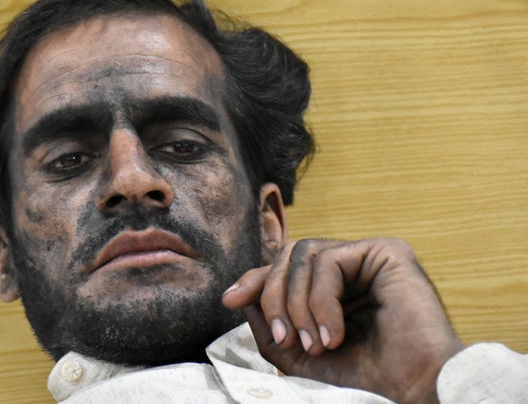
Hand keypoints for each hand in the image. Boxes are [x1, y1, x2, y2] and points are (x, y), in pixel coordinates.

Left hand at [222, 237, 464, 403]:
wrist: (412, 391)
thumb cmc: (364, 378)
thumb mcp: (301, 356)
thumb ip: (270, 328)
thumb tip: (241, 296)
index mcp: (335, 286)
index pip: (286, 267)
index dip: (256, 279)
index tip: (230, 299)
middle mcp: (352, 265)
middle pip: (289, 256)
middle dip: (274, 295)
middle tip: (286, 337)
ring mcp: (370, 255)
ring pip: (304, 254)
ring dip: (298, 303)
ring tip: (315, 343)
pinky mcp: (387, 252)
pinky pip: (330, 261)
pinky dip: (321, 301)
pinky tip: (333, 334)